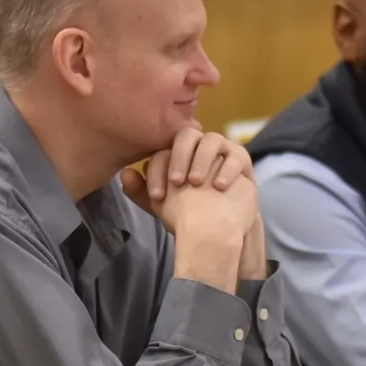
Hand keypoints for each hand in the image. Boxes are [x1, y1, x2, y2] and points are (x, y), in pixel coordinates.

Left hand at [121, 127, 251, 211]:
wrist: (219, 229)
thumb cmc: (188, 214)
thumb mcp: (162, 205)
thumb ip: (141, 191)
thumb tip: (124, 174)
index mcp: (175, 154)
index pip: (163, 151)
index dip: (158, 172)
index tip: (157, 196)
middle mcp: (197, 147)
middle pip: (187, 136)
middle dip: (180, 157)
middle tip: (177, 182)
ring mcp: (221, 150)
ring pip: (212, 140)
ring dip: (201, 159)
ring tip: (196, 183)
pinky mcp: (241, 159)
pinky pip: (235, 155)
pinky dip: (226, 168)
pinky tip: (218, 186)